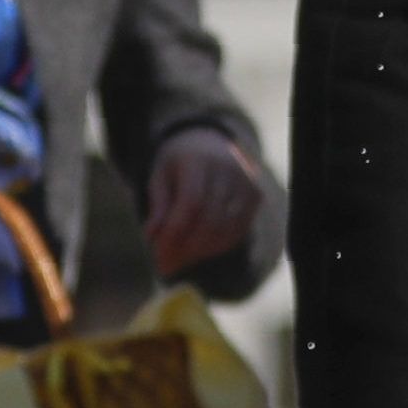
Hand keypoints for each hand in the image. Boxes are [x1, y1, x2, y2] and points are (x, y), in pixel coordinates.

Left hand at [141, 127, 268, 277]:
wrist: (211, 142)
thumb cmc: (179, 164)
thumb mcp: (160, 177)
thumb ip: (159, 205)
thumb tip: (152, 237)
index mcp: (199, 159)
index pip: (191, 202)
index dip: (175, 232)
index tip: (157, 254)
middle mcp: (228, 168)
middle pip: (210, 220)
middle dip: (185, 248)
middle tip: (164, 266)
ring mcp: (246, 182)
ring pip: (225, 230)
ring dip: (199, 252)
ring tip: (177, 261)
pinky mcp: (256, 196)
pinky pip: (238, 231)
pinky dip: (216, 247)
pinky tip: (197, 252)